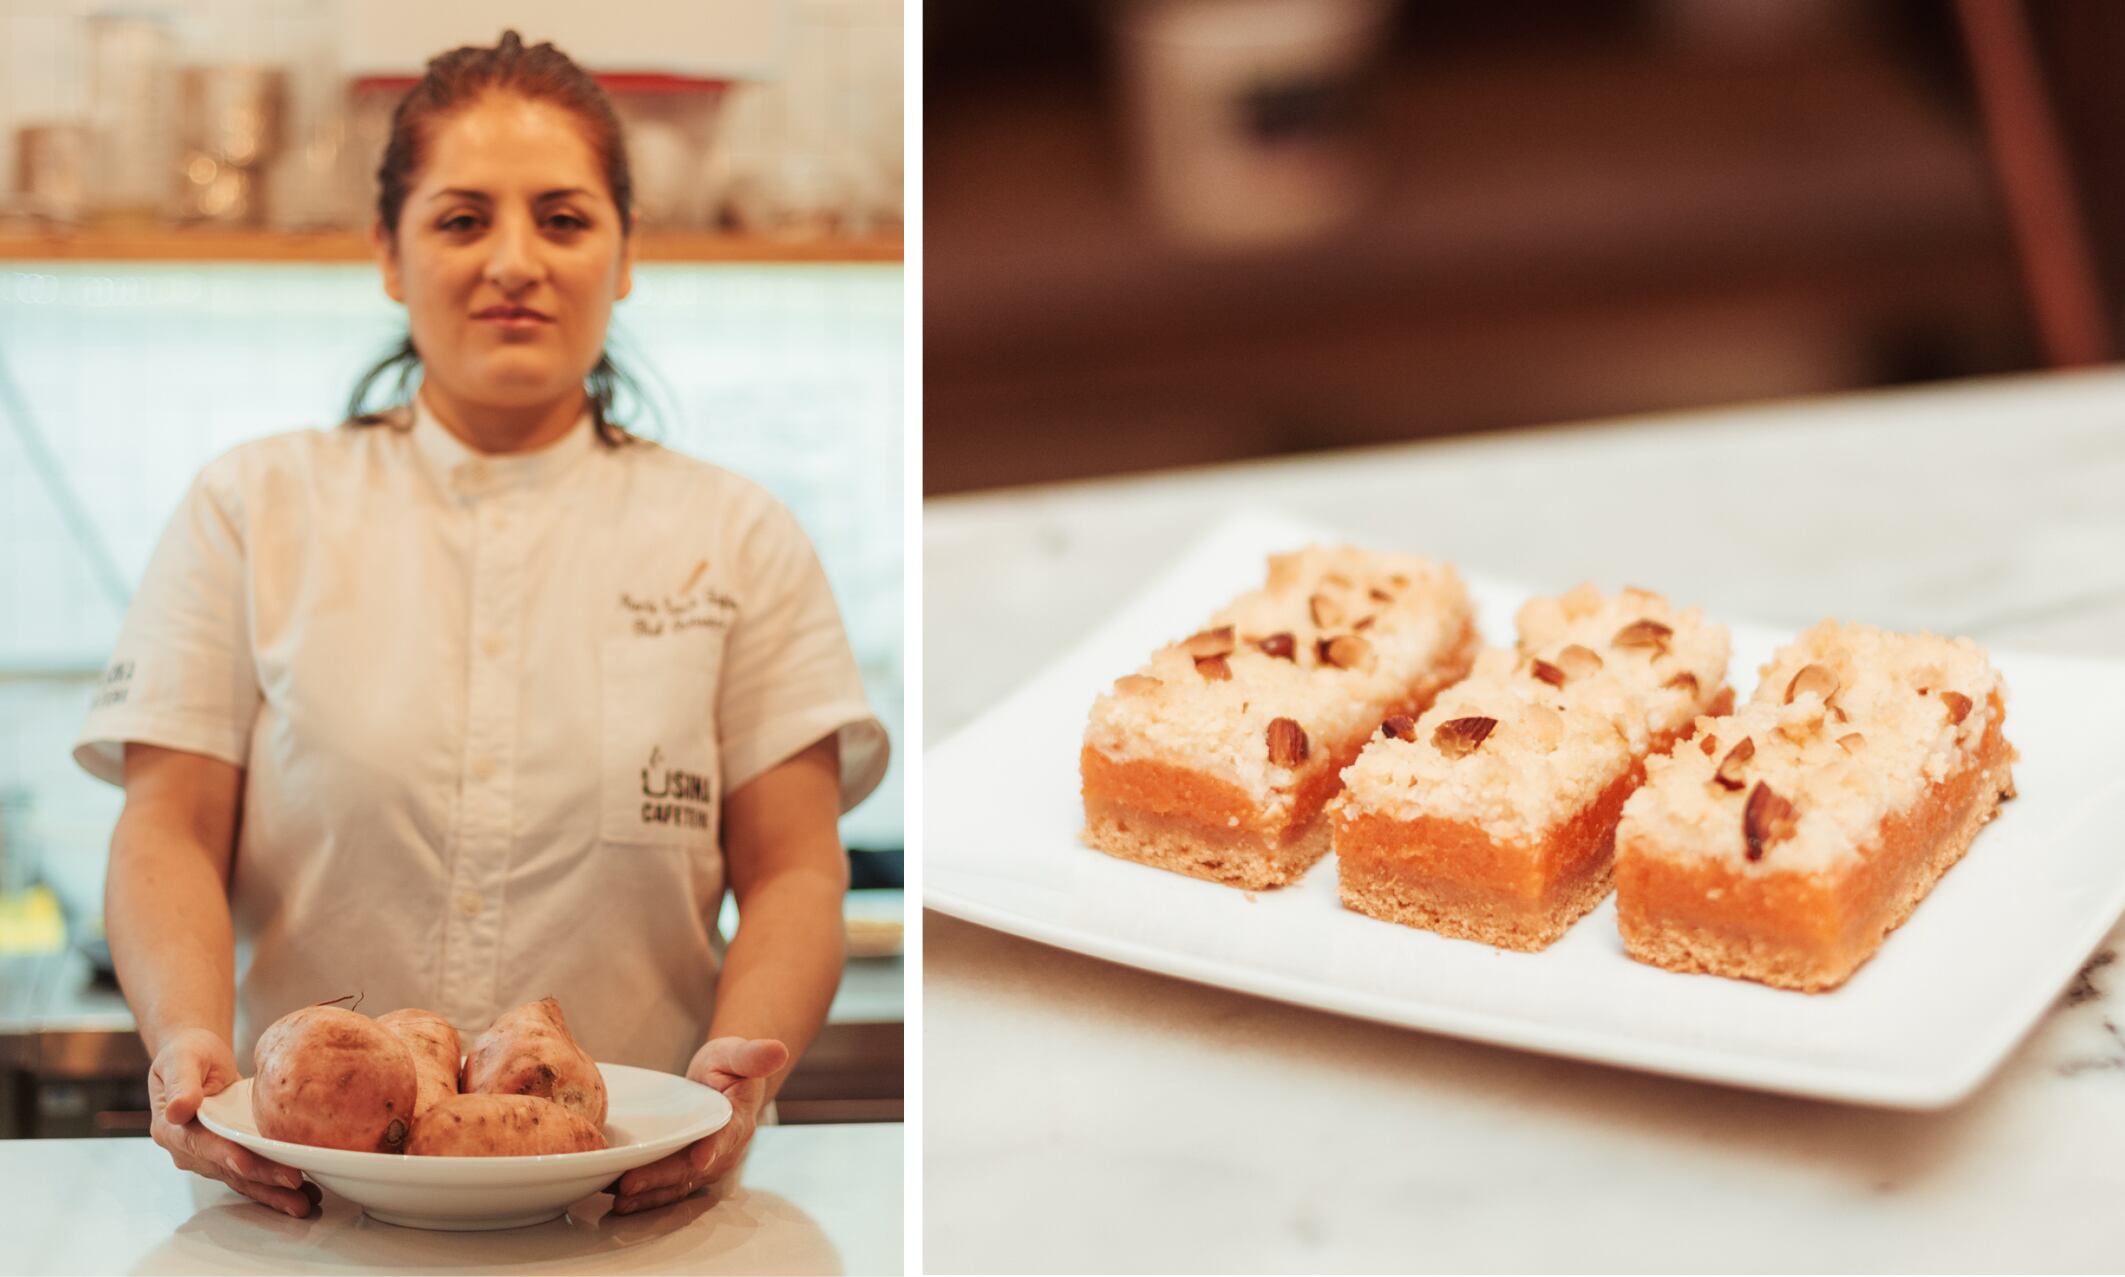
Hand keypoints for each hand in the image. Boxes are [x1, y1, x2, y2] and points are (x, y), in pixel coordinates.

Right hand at [149, 1028, 317, 1217]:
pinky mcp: (230, 1156)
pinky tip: (299, 1195)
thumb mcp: (181, 1058)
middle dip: (261, 1178)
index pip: (202, 1145)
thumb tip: (177, 1109)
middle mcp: (189, 1150)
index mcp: (172, 1128)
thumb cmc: (187, 1054)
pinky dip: (273, 1187)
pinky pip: (251, 1175)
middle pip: (228, 1167)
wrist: (195, 1059)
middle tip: (293, 1183)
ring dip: (271, 1192)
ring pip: (242, 1178)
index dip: (225, 1155)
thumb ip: (181, 1083)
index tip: (247, 1163)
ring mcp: (210, 1156)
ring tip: (302, 1202)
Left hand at [607, 1037, 788, 1215]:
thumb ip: (753, 1055)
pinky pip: (670, 1187)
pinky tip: (621, 1198)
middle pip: (693, 1167)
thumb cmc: (729, 1065)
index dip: (714, 1147)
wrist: (724, 1079)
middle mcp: (725, 1149)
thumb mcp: (737, 1054)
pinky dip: (647, 1195)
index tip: (699, 1158)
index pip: (727, 1135)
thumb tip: (777, 1050)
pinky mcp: (689, 1169)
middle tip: (631, 1183)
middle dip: (662, 1178)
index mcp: (739, 1119)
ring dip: (650, 1194)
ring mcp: (708, 1163)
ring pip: (679, 1183)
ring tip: (621, 1199)